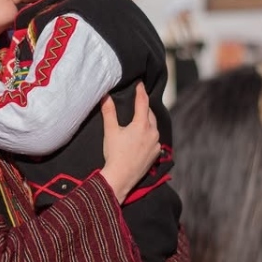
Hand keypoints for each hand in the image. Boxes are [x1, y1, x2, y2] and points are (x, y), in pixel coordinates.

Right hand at [99, 83, 159, 200]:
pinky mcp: (156, 155)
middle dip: (145, 107)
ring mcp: (156, 145)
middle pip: (150, 114)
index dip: (141, 92)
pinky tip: (143, 137)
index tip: (140, 83)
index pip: (143, 102)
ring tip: (141, 118)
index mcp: (142, 124)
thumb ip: (109, 112)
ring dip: (148, 121)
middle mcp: (153, 133)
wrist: (121, 178)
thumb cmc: (114, 154)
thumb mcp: (110, 131)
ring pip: (153, 127)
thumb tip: (105, 96)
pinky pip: (155, 140)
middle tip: (139, 100)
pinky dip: (149, 135)